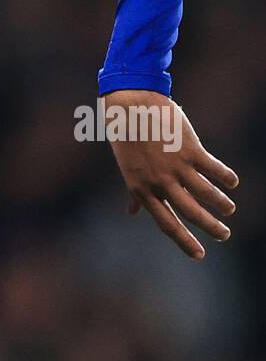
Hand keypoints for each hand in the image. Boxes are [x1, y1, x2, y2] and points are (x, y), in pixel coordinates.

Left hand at [104, 90, 238, 258]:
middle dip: (211, 227)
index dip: (185, 242)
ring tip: (229, 210)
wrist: (130, 104)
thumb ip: (134, 193)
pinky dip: (225, 177)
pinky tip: (232, 182)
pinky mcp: (189, 149)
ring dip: (221, 204)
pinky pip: (213, 168)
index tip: (200, 256)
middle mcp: (161, 182)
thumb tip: (132, 213)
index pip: (167, 224)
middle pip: (191, 212)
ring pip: (206, 193)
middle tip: (225, 235)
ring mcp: (176, 166)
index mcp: (143, 190)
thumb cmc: (127, 137)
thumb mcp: (128, 169)